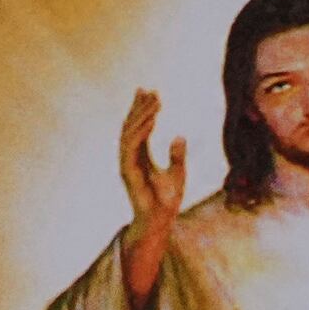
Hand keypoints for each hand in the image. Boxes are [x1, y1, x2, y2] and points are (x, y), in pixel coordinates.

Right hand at [117, 88, 191, 294]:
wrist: (161, 219)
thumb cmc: (167, 200)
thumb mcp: (178, 172)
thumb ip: (177, 154)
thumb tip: (180, 136)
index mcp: (140, 155)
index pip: (138, 126)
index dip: (142, 108)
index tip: (150, 91)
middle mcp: (130, 157)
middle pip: (130, 125)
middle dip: (139, 107)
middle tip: (150, 90)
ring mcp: (127, 164)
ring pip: (129, 133)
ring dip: (140, 115)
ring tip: (154, 102)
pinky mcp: (128, 171)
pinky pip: (131, 147)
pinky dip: (141, 132)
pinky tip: (152, 119)